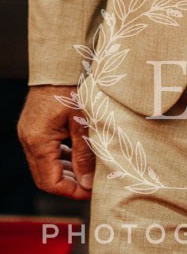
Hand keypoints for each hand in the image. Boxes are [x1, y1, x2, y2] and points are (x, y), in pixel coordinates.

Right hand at [18, 85, 93, 199]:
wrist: (59, 62)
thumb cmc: (72, 87)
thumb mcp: (82, 121)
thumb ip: (84, 154)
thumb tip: (87, 183)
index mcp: (38, 141)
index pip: (50, 182)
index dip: (71, 191)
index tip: (90, 192)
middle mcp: (29, 140)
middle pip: (45, 176)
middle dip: (68, 184)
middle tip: (91, 186)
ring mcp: (29, 132)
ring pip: (45, 164)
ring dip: (65, 171)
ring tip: (88, 173)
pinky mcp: (34, 126)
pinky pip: (45, 150)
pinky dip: (60, 157)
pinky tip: (77, 155)